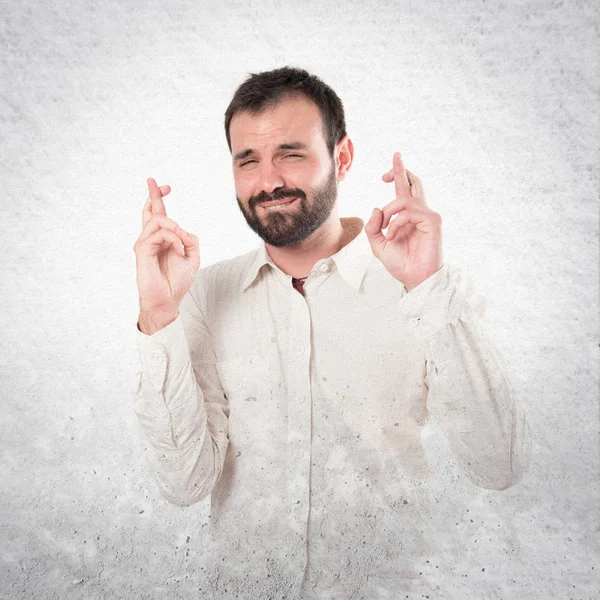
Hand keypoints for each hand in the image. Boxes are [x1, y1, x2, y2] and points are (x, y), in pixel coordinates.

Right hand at [133, 178, 199, 332]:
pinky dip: (174, 240)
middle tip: (161, 184)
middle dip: (154, 194)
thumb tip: (183, 230)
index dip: (159, 198)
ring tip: (182, 242)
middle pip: (149, 211)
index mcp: (163, 240)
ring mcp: (145, 244)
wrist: (167, 300)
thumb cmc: (177, 281)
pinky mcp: (142, 250)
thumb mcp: (192, 257)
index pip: (158, 214)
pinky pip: (159, 234)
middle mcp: (152, 239)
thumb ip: (191, 240)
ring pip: (159, 220)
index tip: (166, 187)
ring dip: (175, 228)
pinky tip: (179, 251)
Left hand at [364, 152, 442, 290]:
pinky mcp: (432, 221)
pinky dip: (397, 222)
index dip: (398, 174)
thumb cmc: (400, 263)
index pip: (404, 189)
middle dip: (401, 169)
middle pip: (413, 182)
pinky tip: (394, 233)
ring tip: (387, 229)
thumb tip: (377, 208)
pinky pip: (409, 212)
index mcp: (407, 216)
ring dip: (389, 211)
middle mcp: (419, 212)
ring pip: (405, 198)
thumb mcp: (378, 245)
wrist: (414, 278)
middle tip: (395, 157)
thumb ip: (373, 228)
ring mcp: (427, 215)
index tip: (386, 171)